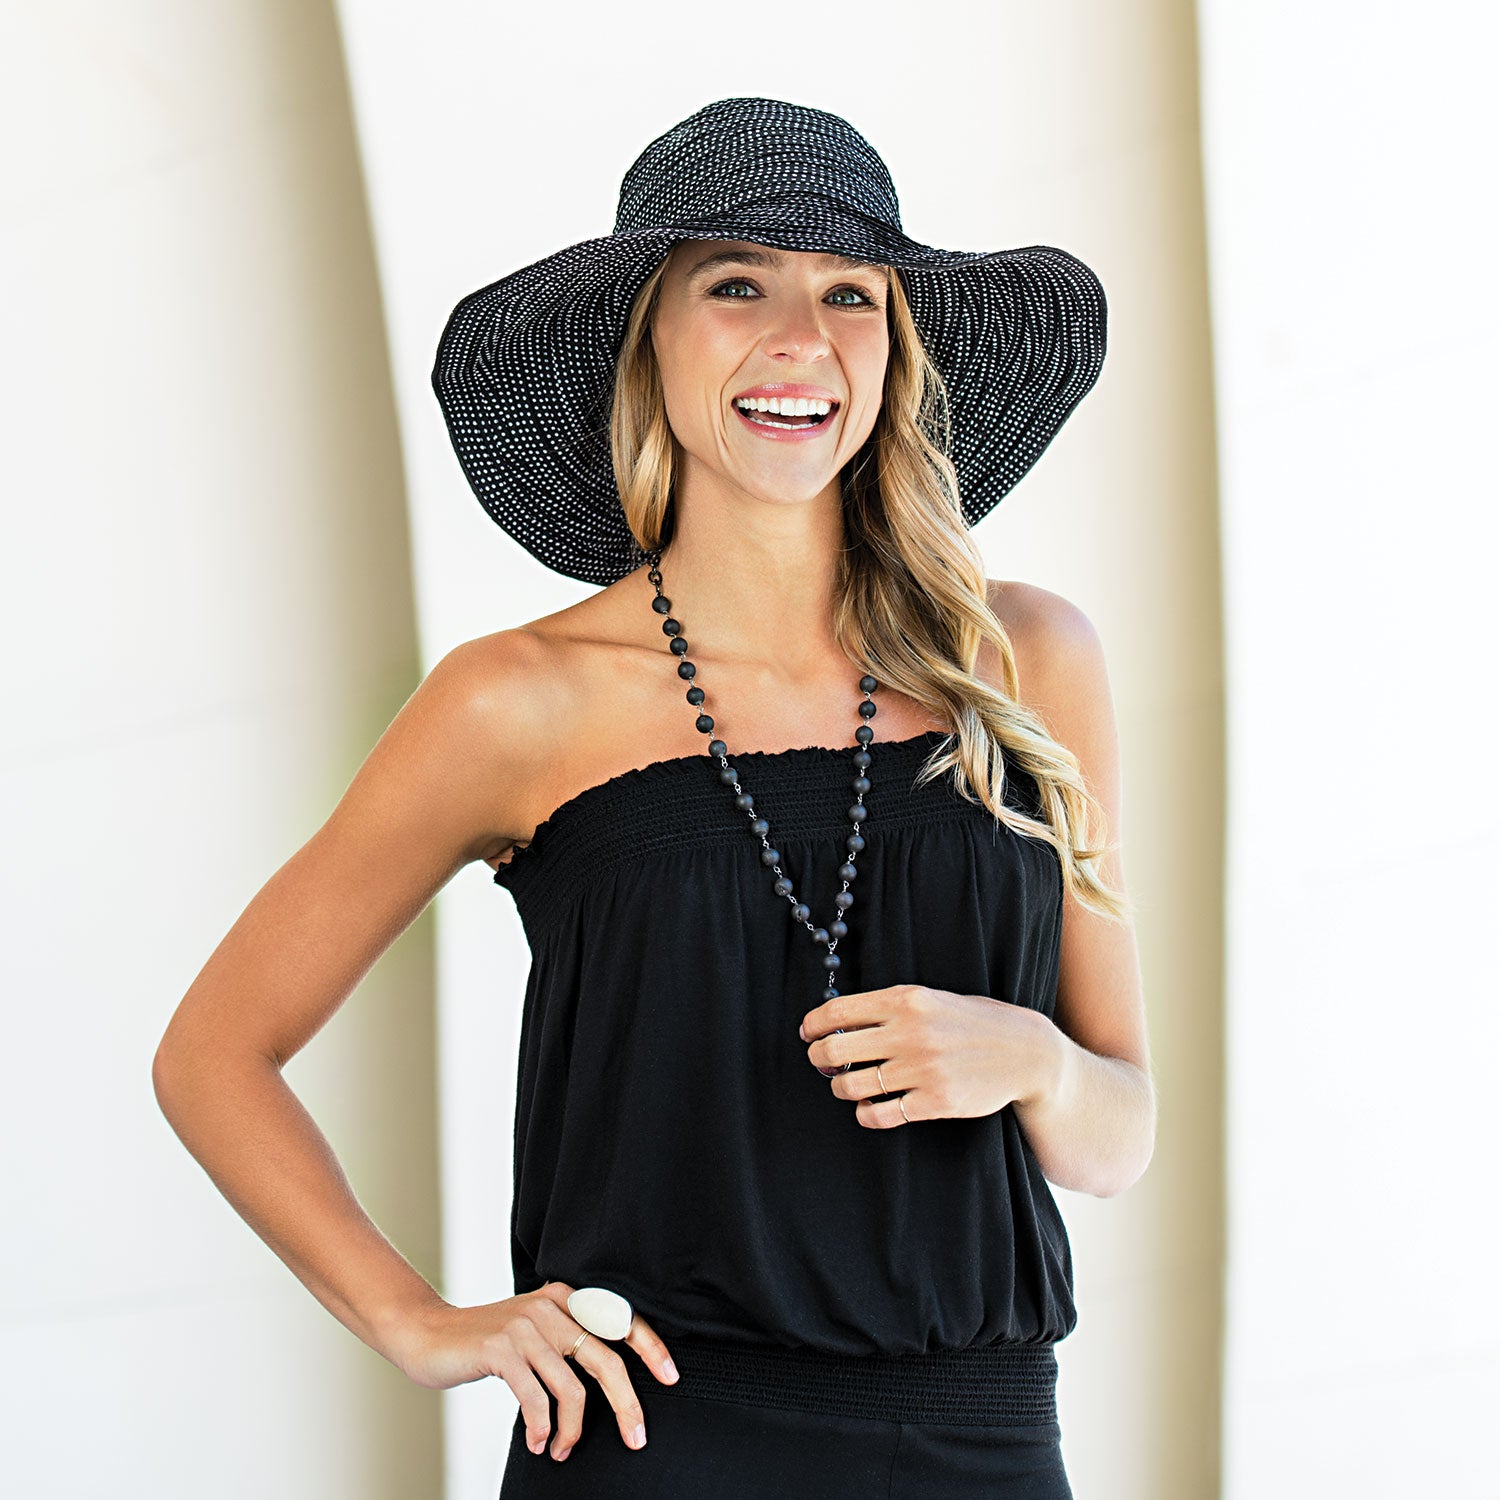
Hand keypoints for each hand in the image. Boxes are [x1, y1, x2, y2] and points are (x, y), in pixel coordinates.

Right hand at [388, 1281, 678, 1460]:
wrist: (429, 1335)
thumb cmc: (488, 1343)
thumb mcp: (535, 1333)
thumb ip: (567, 1342)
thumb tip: (615, 1381)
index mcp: (564, 1298)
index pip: (619, 1320)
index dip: (649, 1347)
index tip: (671, 1376)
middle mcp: (550, 1307)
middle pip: (605, 1358)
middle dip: (627, 1403)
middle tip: (637, 1438)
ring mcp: (524, 1327)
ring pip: (572, 1388)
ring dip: (573, 1429)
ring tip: (564, 1450)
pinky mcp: (500, 1350)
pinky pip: (536, 1399)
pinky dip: (543, 1428)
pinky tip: (539, 1444)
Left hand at [800, 983, 1060, 1127]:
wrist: (1025, 1052)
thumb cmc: (973, 1022)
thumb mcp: (932, 999)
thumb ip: (890, 1008)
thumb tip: (838, 1020)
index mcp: (907, 1000)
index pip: (838, 1011)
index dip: (814, 1024)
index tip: (808, 1033)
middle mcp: (910, 1033)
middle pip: (836, 1050)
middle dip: (819, 1058)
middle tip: (821, 1062)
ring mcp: (922, 1069)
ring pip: (852, 1086)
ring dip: (841, 1088)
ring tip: (847, 1085)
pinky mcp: (935, 1101)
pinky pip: (881, 1114)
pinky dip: (866, 1114)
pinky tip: (868, 1108)